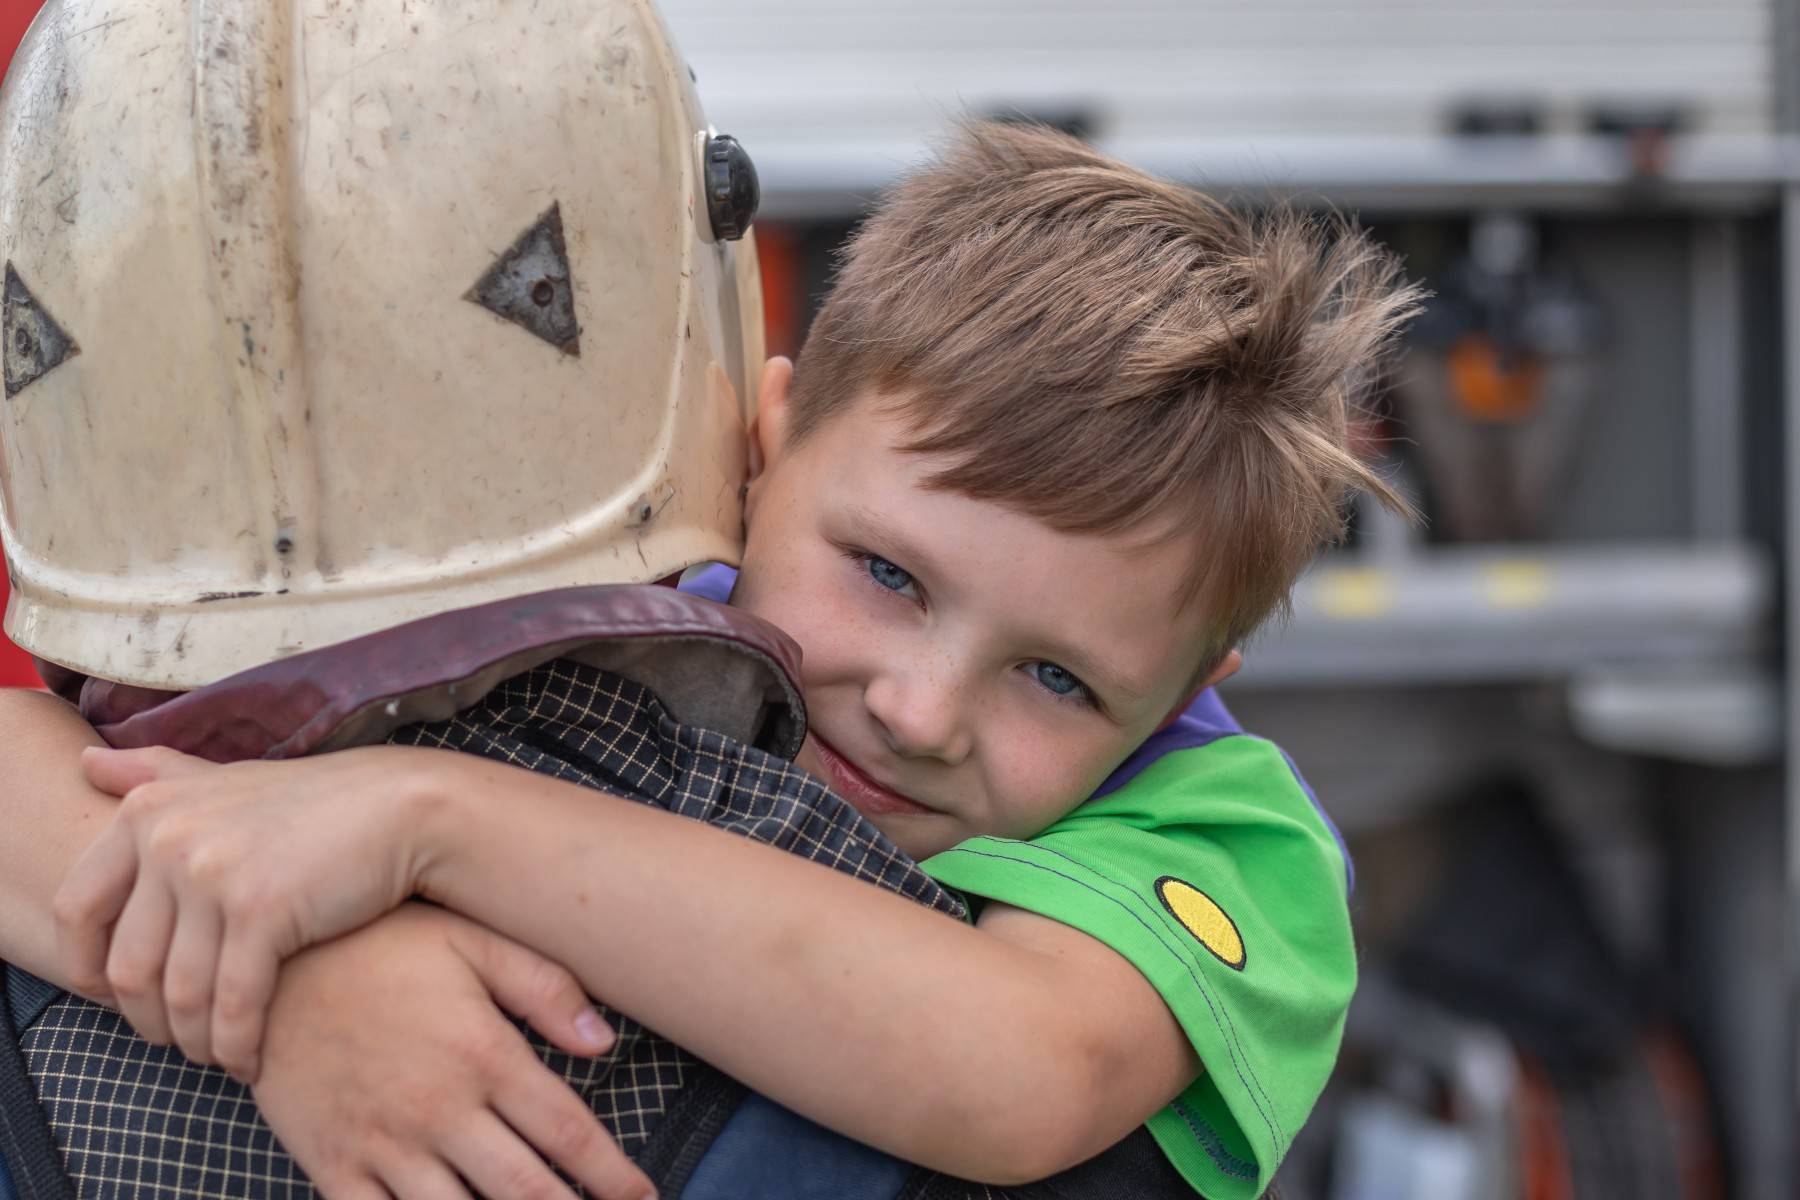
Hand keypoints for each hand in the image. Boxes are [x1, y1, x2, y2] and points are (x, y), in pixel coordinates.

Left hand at [55, 743, 439, 1077]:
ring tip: (216, 1055)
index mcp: (149, 811)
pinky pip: (232, 1005)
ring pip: (179, 995)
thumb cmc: (316, 804)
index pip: (79, 909)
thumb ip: (154, 776)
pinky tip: (250, 1061)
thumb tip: (84, 761)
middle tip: (178, 1039)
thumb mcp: (225, 780)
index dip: (88, 968)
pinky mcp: (262, 912)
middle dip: (149, 1020)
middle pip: (127, 965)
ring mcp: (213, 875)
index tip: (120, 998)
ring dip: (196, 1043)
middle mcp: (169, 838)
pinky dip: (237, 1046)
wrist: (404, 810)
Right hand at [255, 904, 654, 1199]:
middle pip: (524, 1190)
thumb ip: (545, 988)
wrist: (267, 962)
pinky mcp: (333, 1163)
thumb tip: (605, 1043)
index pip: (567, 1133)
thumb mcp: (471, 942)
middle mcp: (440, 1109)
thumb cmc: (382, 944)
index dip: (612, 1176)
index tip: (645, 1197)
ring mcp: (383, 1143)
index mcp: (484, 1055)